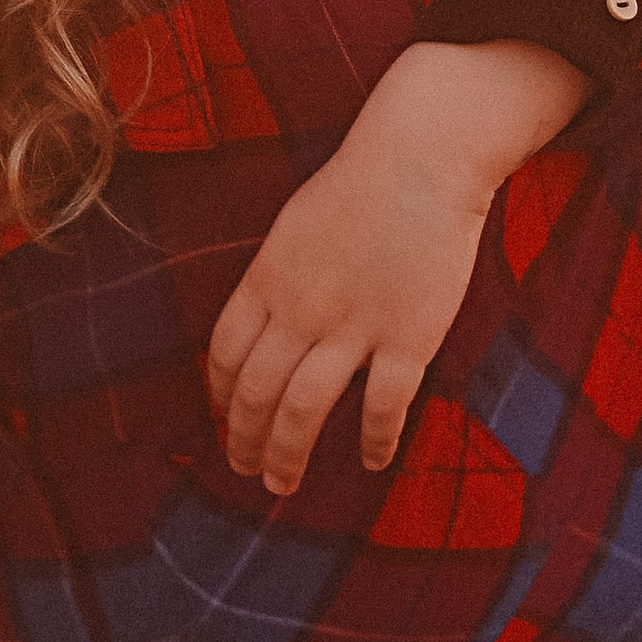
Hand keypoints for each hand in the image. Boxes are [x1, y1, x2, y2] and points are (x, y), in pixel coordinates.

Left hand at [205, 40, 589, 499]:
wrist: (422, 156)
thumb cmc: (362, 184)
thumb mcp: (296, 227)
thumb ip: (279, 278)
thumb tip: (266, 324)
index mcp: (266, 279)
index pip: (224, 354)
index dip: (219, 396)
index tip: (224, 421)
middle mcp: (299, 309)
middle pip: (255, 393)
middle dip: (244, 441)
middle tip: (247, 472)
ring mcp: (352, 326)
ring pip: (303, 410)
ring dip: (287, 455)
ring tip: (282, 485)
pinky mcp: (407, 337)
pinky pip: (382, 406)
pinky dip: (375, 441)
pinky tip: (372, 463)